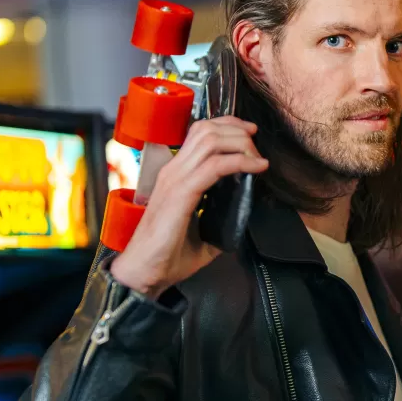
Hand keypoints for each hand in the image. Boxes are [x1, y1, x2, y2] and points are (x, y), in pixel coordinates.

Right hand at [109, 117, 268, 296]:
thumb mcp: (202, 232)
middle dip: (238, 131)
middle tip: (257, 146)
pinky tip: (255, 169)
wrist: (144, 274)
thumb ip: (219, 218)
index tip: (249, 134)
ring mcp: (175, 180)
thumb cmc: (167, 255)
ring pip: (211, 140)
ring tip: (257, 158)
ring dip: (241, 144)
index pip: (199, 132)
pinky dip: (240, 162)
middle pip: (207, 129)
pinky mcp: (181, 194)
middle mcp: (173, 171)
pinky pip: (215, 166)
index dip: (227, 126)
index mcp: (175, 175)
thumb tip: (241, 217)